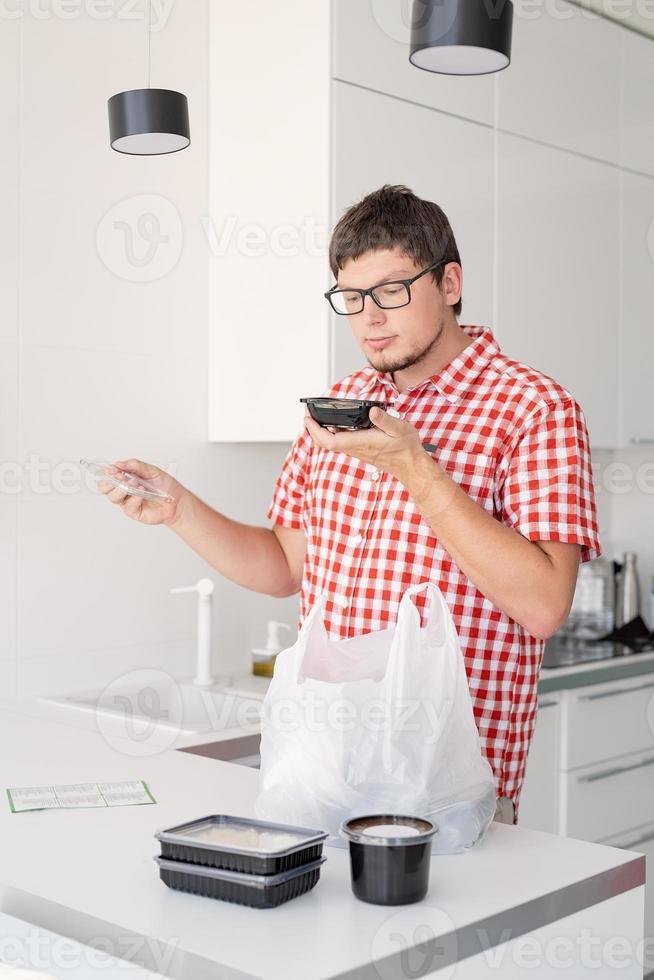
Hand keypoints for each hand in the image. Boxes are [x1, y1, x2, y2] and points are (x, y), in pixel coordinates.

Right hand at [97, 458, 188, 526]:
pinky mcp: (133, 512)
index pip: (108, 475)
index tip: (112, 469)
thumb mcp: (150, 470)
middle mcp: (123, 490)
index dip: (107, 472)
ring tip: (135, 483)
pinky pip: (128, 506)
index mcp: (125, 478)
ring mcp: (127, 501)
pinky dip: (134, 498)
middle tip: (119, 476)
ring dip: (122, 489)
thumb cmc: (164, 485)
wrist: (176, 500)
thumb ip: (134, 465)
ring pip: (113, 497)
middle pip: (105, 488)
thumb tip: (118, 463)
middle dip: (109, 482)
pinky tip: (142, 494)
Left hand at [304, 406, 427, 485]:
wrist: (411, 465)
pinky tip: (334, 424)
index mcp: (362, 442)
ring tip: (317, 417)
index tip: (308, 419)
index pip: (331, 441)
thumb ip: (385, 420)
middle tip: (308, 414)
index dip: (316, 431)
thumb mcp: (399, 428)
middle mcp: (356, 448)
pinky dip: (332, 433)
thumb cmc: (406, 447)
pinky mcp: (360, 450)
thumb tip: (373, 411)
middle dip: (313, 429)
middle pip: (326, 442)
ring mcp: (357, 450)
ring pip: (332, 443)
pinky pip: (340, 443)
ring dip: (321, 431)